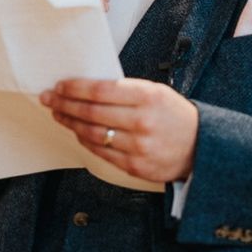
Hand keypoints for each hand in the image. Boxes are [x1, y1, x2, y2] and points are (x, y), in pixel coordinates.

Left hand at [40, 78, 197, 182]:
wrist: (201, 146)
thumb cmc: (175, 116)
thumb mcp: (156, 93)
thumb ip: (125, 91)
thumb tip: (87, 88)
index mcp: (148, 97)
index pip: (100, 90)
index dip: (75, 88)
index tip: (61, 85)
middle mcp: (141, 121)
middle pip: (91, 112)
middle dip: (65, 103)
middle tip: (50, 98)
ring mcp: (137, 146)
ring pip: (91, 134)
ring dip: (70, 122)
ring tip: (59, 114)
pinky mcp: (134, 166)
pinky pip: (100, 152)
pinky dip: (84, 141)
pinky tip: (76, 132)